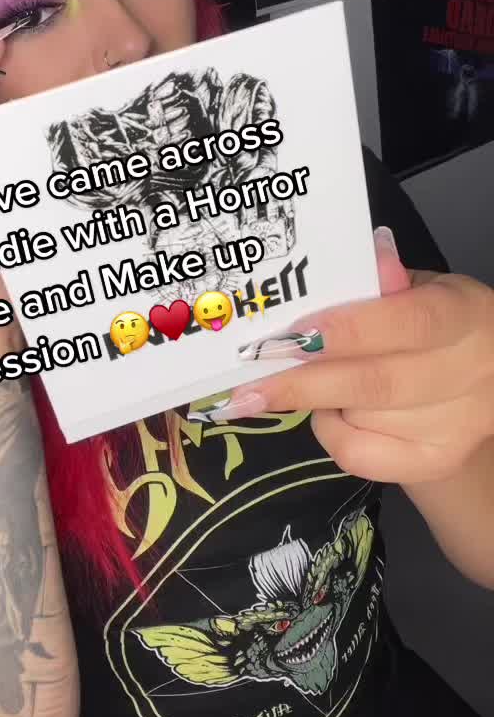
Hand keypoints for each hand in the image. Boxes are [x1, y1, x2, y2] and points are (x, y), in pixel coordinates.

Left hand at [194, 228, 493, 484]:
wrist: (484, 381)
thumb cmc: (437, 324)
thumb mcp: (422, 290)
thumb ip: (387, 281)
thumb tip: (368, 255)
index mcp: (462, 316)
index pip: (408, 323)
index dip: (348, 329)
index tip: (291, 335)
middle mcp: (466, 374)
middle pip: (377, 383)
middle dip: (303, 383)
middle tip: (246, 387)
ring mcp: (454, 426)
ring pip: (364, 421)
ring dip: (317, 403)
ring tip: (293, 384)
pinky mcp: (434, 461)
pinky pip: (363, 457)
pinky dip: (333, 434)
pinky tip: (332, 413)